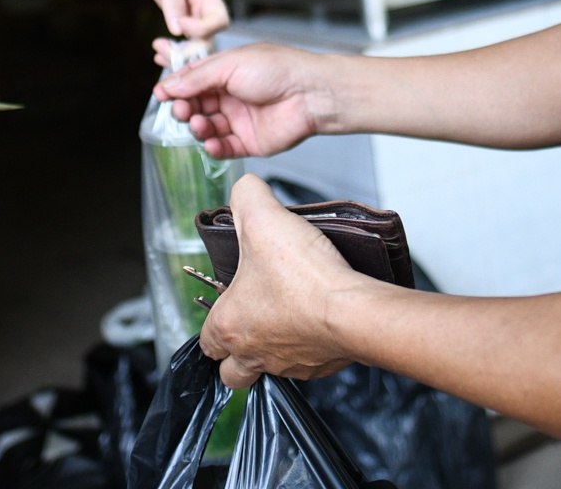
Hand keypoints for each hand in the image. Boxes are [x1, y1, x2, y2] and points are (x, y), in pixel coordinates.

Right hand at [152, 42, 334, 158]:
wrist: (310, 93)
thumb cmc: (277, 69)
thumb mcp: (230, 65)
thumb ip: (197, 77)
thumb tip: (168, 85)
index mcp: (227, 71)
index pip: (193, 79)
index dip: (175, 86)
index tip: (160, 93)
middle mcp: (231, 95)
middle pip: (197, 105)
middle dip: (184, 108)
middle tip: (181, 110)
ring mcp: (240, 119)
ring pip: (207, 127)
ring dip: (197, 127)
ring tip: (198, 124)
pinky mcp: (249, 141)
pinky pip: (224, 147)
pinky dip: (213, 147)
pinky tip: (210, 143)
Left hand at [200, 176, 372, 386]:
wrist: (353, 309)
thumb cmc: (304, 275)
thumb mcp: (262, 217)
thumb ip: (246, 196)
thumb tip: (244, 189)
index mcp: (230, 326)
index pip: (206, 341)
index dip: (215, 320)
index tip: (229, 301)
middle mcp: (256, 353)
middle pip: (232, 372)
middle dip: (236, 353)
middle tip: (252, 321)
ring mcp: (289, 365)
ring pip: (270, 368)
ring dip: (274, 346)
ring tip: (289, 313)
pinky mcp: (321, 367)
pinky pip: (307, 364)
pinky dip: (309, 345)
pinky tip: (319, 316)